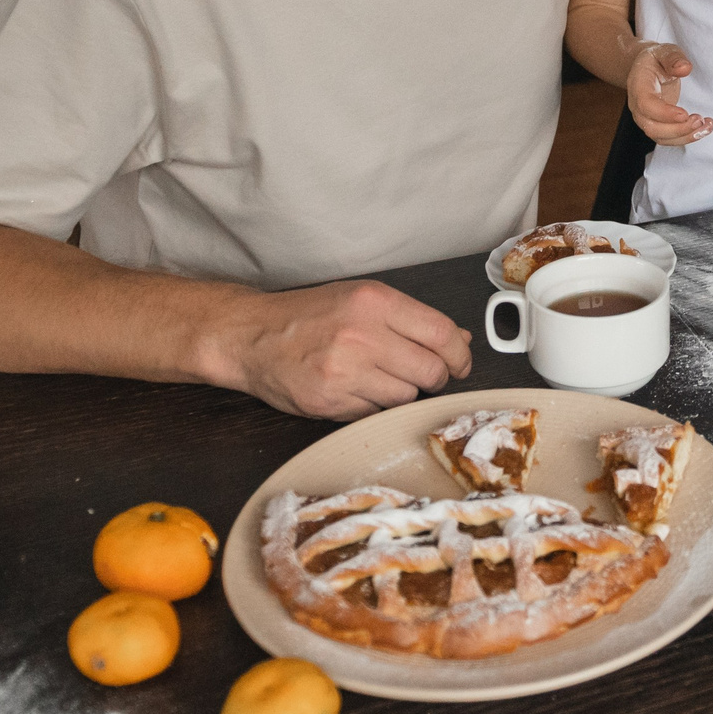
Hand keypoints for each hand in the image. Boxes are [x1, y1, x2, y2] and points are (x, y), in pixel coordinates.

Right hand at [218, 280, 472, 419]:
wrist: (251, 336)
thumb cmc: (309, 316)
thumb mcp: (363, 300)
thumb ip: (412, 319)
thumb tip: (460, 339)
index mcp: (375, 302)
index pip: (441, 333)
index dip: (459, 354)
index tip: (461, 363)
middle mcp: (362, 335)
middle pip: (431, 371)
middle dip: (435, 377)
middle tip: (423, 374)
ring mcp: (345, 372)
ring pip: (406, 396)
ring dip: (402, 392)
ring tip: (378, 377)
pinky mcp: (330, 403)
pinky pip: (375, 413)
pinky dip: (374, 406)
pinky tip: (356, 389)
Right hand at [626, 41, 711, 145]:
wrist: (645, 68)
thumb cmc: (656, 60)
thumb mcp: (664, 51)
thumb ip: (674, 58)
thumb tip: (684, 68)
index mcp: (638, 86)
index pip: (646, 105)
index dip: (664, 113)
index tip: (685, 113)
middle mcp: (638, 107)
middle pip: (652, 128)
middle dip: (678, 129)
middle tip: (700, 119)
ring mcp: (646, 118)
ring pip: (661, 138)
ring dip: (686, 136)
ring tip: (707, 125)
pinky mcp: (657, 125)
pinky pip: (669, 139)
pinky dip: (687, 137)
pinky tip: (703, 128)